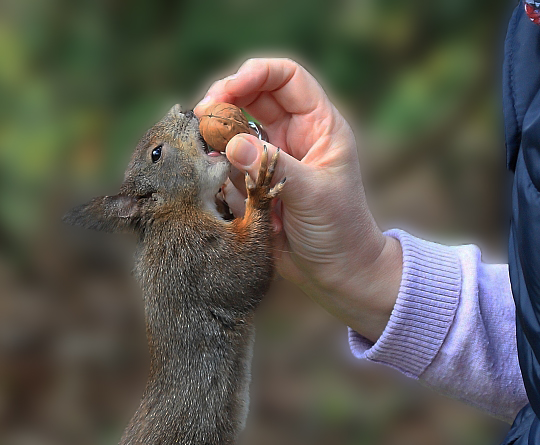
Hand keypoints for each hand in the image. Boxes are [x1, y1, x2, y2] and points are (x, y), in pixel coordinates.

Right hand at [195, 58, 401, 339]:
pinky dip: (219, 166)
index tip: (224, 93)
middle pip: (255, 96)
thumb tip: (230, 142)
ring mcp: (276, 158)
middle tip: (200, 117)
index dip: (254, 75)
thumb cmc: (340, 232)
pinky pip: (231, 163)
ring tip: (205, 151)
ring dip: (218, 135)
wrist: (339, 275)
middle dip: (225, 100)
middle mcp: (297, 135)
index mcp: (320, 125)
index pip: (286, 77)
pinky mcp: (258, 184)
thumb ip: (271, 165)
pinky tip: (216, 179)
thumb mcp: (311, 195)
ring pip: (238, 129)